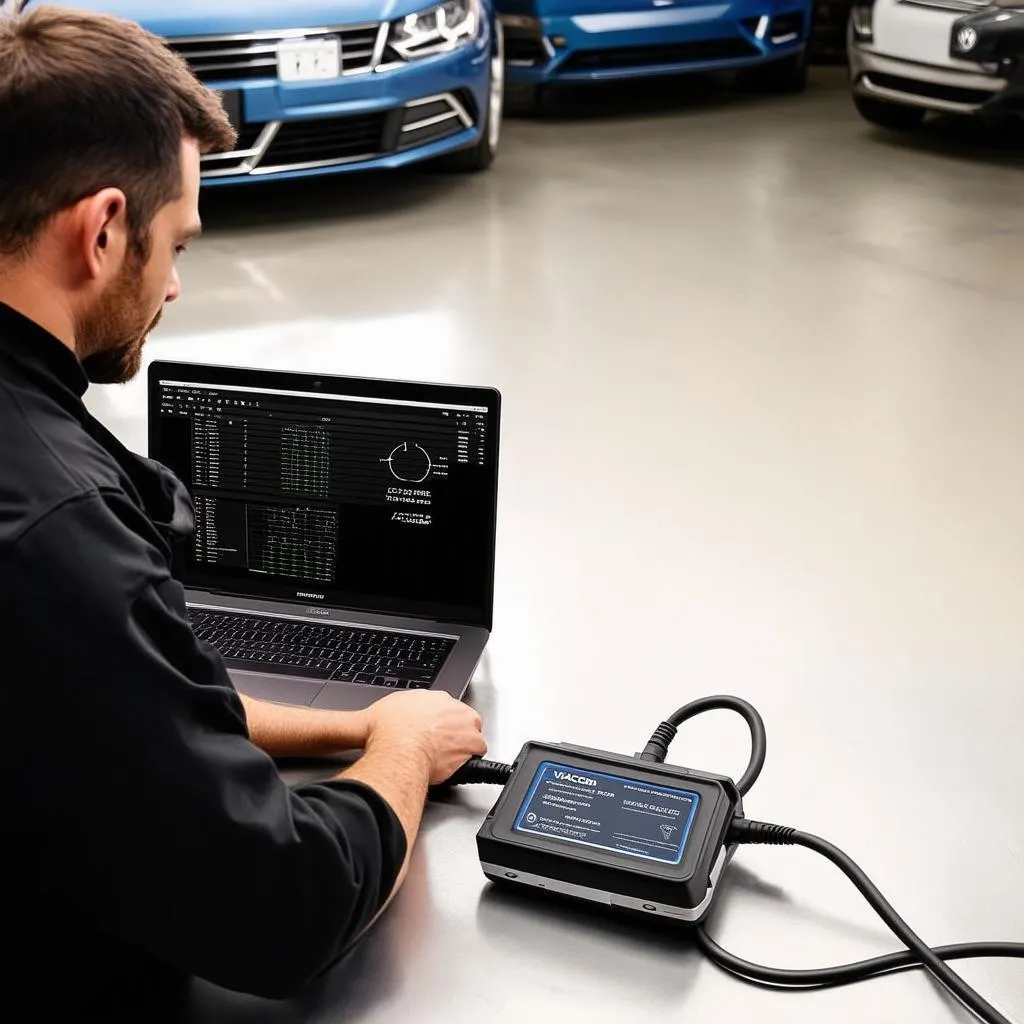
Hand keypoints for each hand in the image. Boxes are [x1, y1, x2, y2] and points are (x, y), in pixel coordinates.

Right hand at [362, 690, 486, 784]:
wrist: (399, 744)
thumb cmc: (387, 730)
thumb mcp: (382, 713)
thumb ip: (388, 716)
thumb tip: (372, 720)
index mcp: (430, 697)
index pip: (444, 708)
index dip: (441, 724)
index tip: (435, 734)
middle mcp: (450, 707)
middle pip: (463, 719)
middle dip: (457, 733)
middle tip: (442, 748)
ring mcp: (462, 724)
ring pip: (473, 735)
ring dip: (466, 747)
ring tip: (450, 759)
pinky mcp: (470, 742)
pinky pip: (478, 752)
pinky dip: (471, 761)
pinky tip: (459, 767)